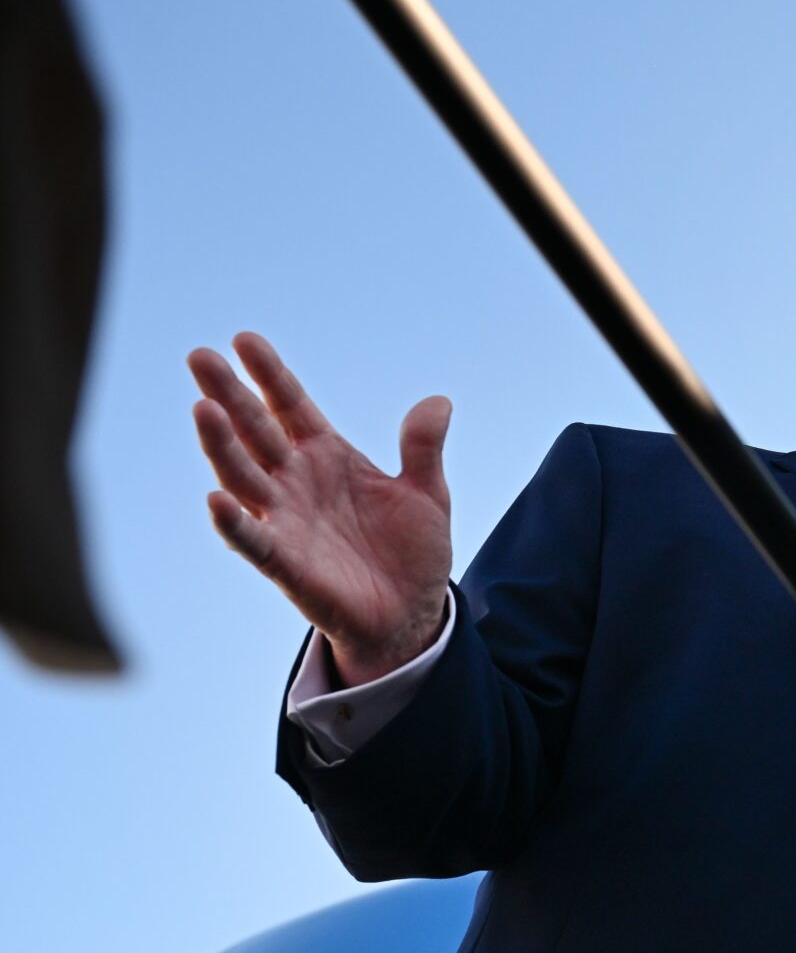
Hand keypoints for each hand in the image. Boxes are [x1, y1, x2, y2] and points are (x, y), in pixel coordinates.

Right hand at [187, 332, 453, 684]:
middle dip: (228, 395)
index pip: (291, 406)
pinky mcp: (286, 563)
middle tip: (200, 356)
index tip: (244, 338)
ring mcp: (286, 519)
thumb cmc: (411, 550)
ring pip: (244, 476)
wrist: (412, 613)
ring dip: (222, 445)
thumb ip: (423, 448)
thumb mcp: (427, 493)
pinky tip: (217, 498)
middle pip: (255, 430)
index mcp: (328, 456)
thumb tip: (438, 400)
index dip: (269, 374)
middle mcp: (297, 481)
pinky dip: (234, 522)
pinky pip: (253, 540)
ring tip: (203, 409)